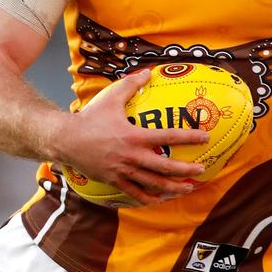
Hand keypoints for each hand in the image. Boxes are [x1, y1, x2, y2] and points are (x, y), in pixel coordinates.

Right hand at [58, 69, 208, 205]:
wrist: (66, 140)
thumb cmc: (90, 118)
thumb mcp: (111, 98)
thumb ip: (131, 84)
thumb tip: (149, 72)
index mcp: (134, 136)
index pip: (168, 137)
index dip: (189, 137)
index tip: (205, 137)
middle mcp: (132, 156)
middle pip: (165, 167)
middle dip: (186, 170)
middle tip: (202, 169)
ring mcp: (123, 171)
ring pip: (153, 184)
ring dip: (173, 188)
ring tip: (188, 188)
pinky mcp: (114, 180)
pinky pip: (135, 193)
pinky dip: (150, 198)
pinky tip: (161, 200)